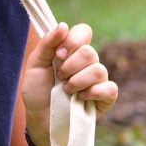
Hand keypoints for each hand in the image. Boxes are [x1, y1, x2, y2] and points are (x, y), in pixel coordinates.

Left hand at [22, 23, 117, 137]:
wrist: (39, 120)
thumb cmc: (37, 92)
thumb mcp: (35, 65)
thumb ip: (47, 44)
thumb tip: (63, 25)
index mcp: (72, 51)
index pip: (84, 31)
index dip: (72, 41)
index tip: (58, 55)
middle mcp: (88, 63)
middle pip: (90, 52)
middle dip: (70, 66)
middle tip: (60, 77)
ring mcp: (98, 80)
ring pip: (99, 70)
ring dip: (78, 81)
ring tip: (67, 91)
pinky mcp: (105, 98)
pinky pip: (110, 88)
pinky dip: (93, 93)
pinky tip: (81, 99)